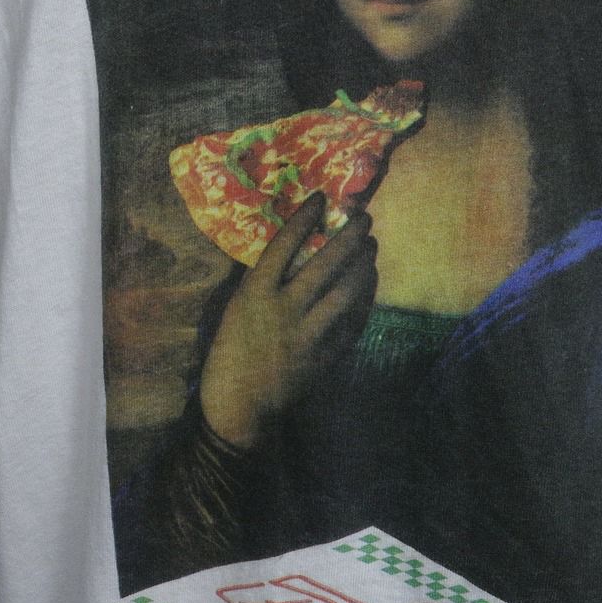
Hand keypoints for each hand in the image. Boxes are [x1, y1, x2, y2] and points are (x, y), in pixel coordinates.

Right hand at [197, 193, 377, 449]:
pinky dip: (365, 296)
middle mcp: (284, 310)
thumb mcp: (235, 308)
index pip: (283, 245)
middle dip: (350, 236)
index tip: (322, 198)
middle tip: (364, 219)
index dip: (305, 218)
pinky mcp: (326, 355)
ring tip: (371, 247)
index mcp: (254, 294)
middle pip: (326, 263)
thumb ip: (262, 280)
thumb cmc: (230, 350)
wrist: (239, 404)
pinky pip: (354, 320)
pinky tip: (369, 281)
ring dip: (363, 264)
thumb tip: (293, 244)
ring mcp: (308, 334)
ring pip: (347, 290)